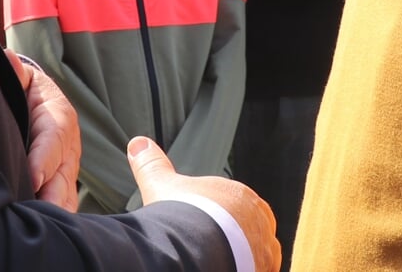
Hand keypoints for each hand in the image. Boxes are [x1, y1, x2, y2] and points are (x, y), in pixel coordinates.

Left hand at [5, 49, 79, 210]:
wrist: (42, 100)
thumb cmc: (28, 90)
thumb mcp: (24, 78)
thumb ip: (16, 72)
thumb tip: (8, 60)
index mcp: (59, 117)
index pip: (54, 141)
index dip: (44, 161)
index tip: (32, 178)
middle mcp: (68, 146)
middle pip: (63, 175)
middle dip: (51, 195)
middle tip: (38, 211)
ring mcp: (68, 167)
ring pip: (66, 194)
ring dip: (56, 211)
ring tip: (41, 226)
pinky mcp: (63, 183)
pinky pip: (63, 204)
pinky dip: (56, 217)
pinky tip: (44, 230)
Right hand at [130, 137, 279, 271]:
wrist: (198, 248)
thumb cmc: (182, 214)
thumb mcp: (160, 186)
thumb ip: (152, 165)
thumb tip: (137, 143)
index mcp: (239, 193)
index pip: (231, 205)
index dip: (214, 217)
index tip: (199, 227)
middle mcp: (259, 217)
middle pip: (246, 228)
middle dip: (231, 237)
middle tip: (208, 248)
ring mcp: (265, 243)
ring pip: (255, 250)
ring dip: (241, 256)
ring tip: (218, 261)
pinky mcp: (265, 265)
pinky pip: (260, 268)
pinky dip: (247, 269)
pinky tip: (227, 268)